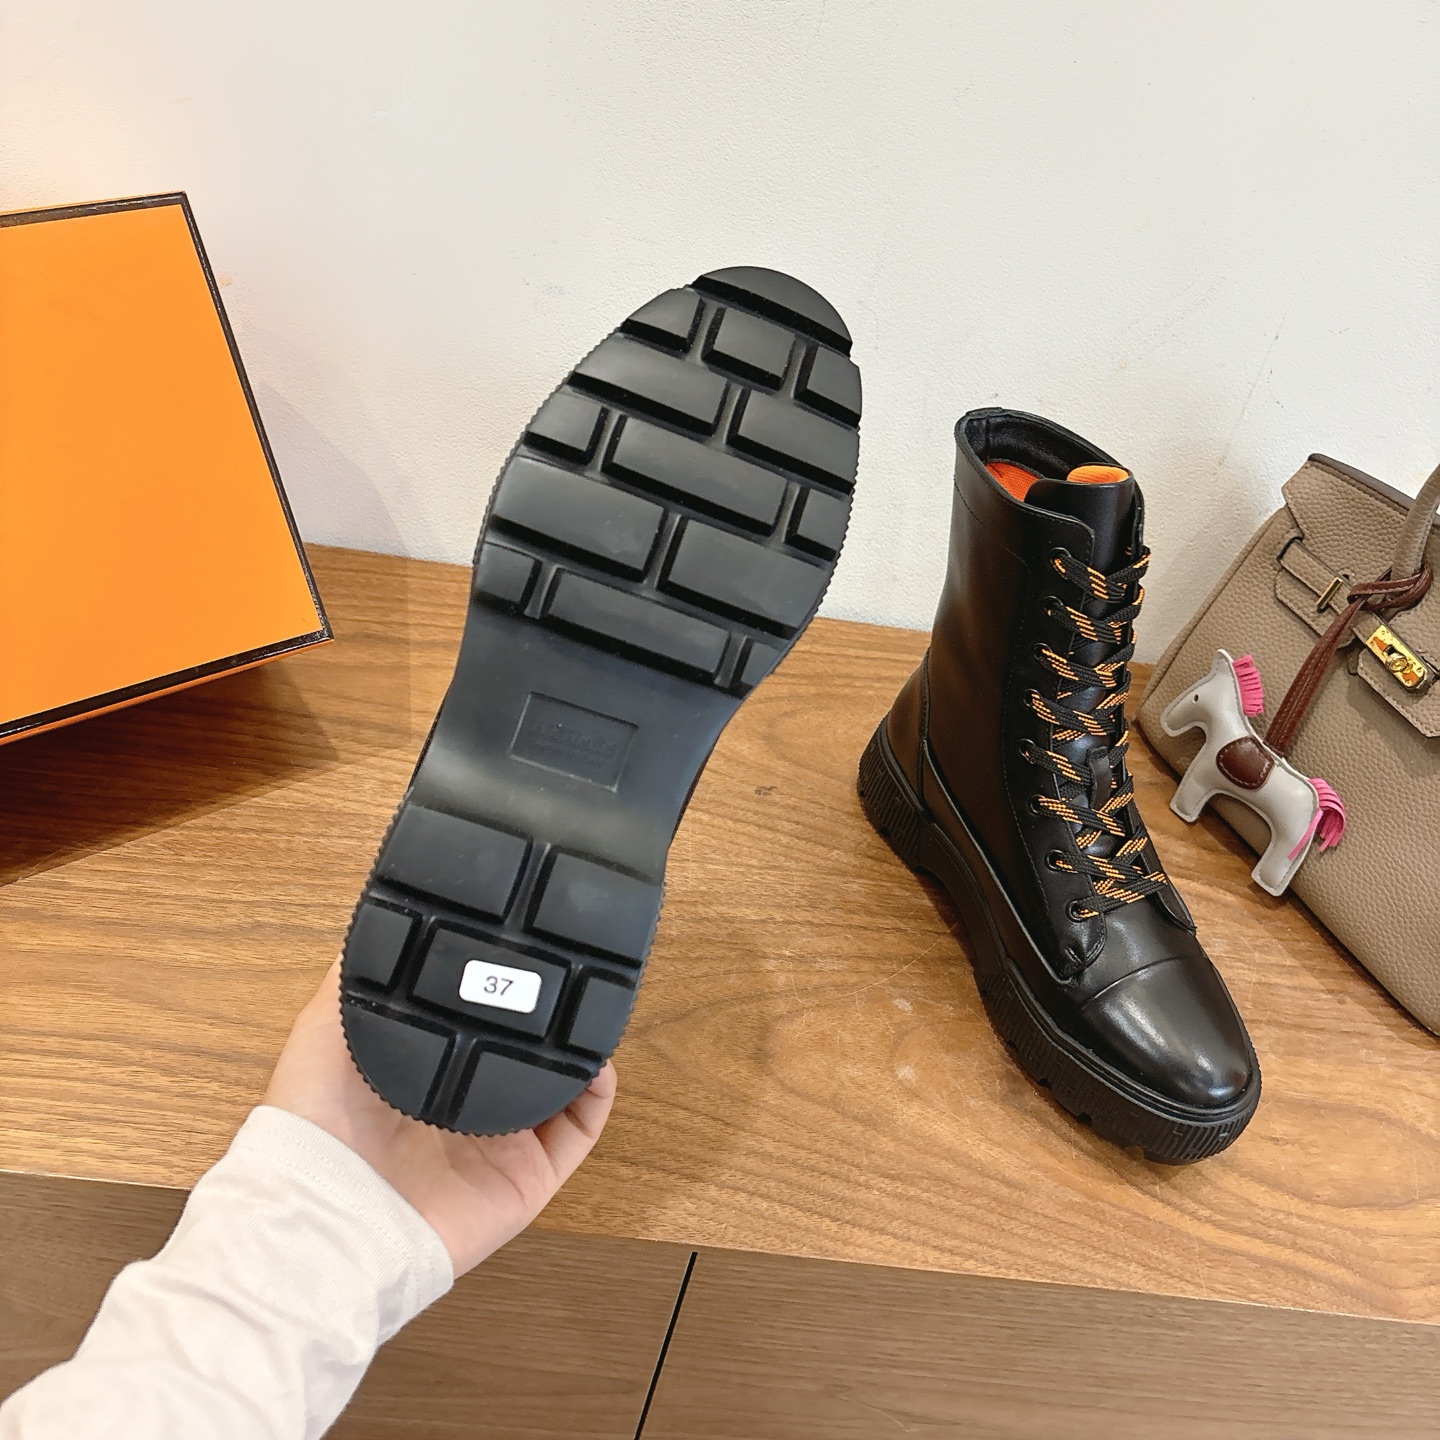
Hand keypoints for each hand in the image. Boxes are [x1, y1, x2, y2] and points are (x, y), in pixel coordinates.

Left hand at [265, 959, 615, 1275]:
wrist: (329, 1212)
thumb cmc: (317, 1120)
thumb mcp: (323, 1026)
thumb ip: (358, 976)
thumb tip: (386, 917)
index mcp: (423, 1073)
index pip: (475, 1024)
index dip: (500, 990)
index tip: (519, 948)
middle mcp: (464, 1106)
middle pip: (523, 1053)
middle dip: (547, 1016)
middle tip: (568, 972)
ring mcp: (501, 1145)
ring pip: (560, 1088)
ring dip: (579, 1049)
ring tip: (592, 1007)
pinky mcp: (529, 1178)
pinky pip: (579, 1132)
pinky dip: (597, 1095)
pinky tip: (597, 1059)